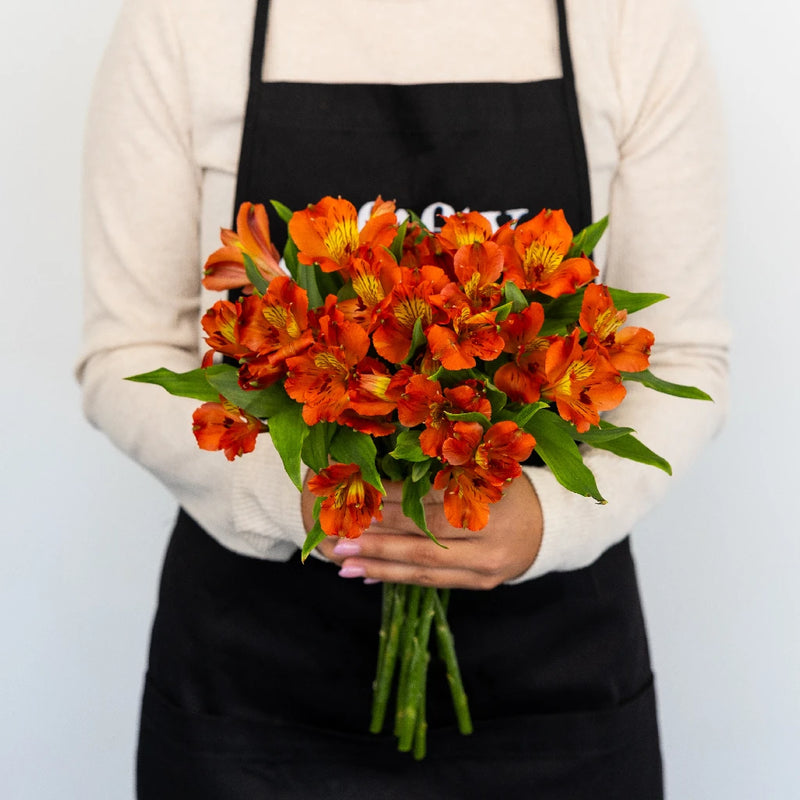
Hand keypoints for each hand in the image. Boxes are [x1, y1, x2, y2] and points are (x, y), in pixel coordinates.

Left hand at [306, 474, 542, 589]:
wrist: (551, 526)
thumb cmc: (507, 490)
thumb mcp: (482, 471)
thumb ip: (440, 475)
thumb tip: (381, 482)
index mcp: (491, 499)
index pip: (431, 501)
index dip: (391, 500)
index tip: (355, 497)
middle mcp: (490, 537)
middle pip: (424, 538)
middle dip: (377, 537)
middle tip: (337, 537)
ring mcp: (487, 566)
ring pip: (424, 567)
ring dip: (379, 564)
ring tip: (342, 562)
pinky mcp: (482, 584)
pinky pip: (433, 582)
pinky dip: (397, 577)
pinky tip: (368, 574)